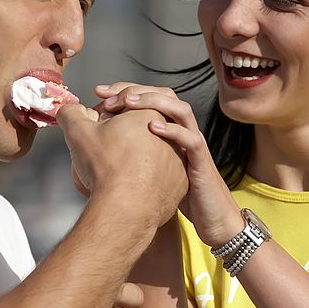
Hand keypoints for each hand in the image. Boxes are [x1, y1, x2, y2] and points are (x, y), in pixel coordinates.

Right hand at [56, 102, 187, 230]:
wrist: (125, 208)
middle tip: (105, 140)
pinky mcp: (179, 182)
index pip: (127, 101)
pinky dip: (146, 173)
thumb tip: (69, 110)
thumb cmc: (106, 168)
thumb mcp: (78, 132)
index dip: (107, 108)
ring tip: (116, 162)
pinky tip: (129, 179)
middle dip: (123, 128)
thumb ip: (71, 113)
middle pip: (142, 124)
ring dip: (136, 150)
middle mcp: (171, 133)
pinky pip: (161, 172)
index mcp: (151, 112)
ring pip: (153, 148)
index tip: (96, 119)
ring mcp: (178, 159)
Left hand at [93, 82, 244, 247]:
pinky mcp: (201, 161)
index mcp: (170, 129)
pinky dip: (173, 130)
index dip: (125, 90)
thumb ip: (133, 152)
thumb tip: (98, 145)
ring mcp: (194, 144)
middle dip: (135, 90)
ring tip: (129, 102)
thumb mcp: (151, 167)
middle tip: (108, 95)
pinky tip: (153, 127)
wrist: (210, 217)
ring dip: (154, 102)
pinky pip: (192, 140)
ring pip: (181, 110)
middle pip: (164, 95)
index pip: (150, 97)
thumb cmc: (178, 194)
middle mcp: (183, 131)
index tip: (100, 92)